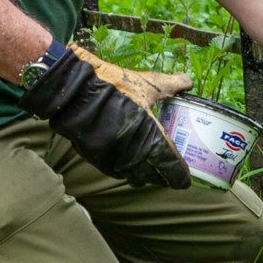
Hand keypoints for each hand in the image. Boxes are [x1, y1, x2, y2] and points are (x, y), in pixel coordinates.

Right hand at [16, 43, 194, 188]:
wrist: (75, 90)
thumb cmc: (114, 85)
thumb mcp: (147, 84)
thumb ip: (170, 85)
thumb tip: (187, 82)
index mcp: (151, 137)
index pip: (170, 166)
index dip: (179, 176)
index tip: (184, 180)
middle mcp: (133, 154)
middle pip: (152, 176)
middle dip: (161, 177)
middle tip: (167, 174)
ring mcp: (113, 159)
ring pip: (132, 177)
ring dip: (141, 175)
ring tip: (147, 170)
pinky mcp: (96, 158)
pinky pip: (115, 171)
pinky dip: (123, 169)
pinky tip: (127, 163)